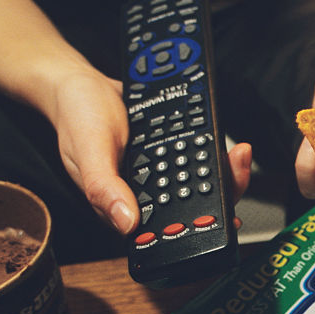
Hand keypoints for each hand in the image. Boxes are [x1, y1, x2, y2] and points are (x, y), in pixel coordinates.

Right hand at [49, 70, 251, 233]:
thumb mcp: (87, 152)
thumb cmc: (76, 119)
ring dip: (223, 169)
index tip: (227, 219)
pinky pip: (196, 155)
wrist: (80, 85)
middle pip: (194, 204)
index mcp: (127, 205)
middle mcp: (148, 193)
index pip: (168, 228)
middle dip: (223, 191)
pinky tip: (225, 142)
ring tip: (238, 153)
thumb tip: (126, 223)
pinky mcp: (169, 151)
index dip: (200, 227)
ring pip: (201, 181)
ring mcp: (161, 173)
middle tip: (238, 169)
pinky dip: (212, 149)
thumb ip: (103, 188)